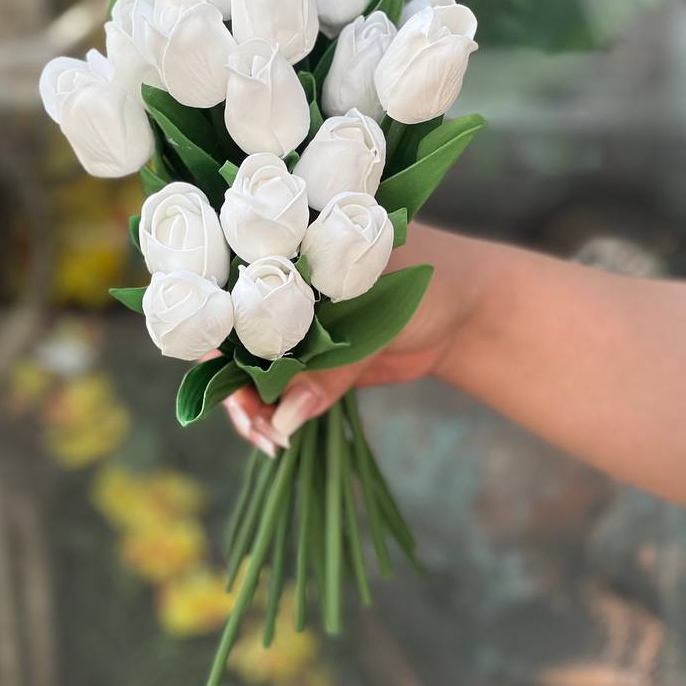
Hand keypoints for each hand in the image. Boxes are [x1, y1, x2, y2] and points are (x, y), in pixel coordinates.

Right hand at [223, 221, 485, 454]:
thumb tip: (285, 417)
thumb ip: (331, 367)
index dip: (217, 327)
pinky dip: (275, 414)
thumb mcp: (374, 315)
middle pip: (234, 335)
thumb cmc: (426, 282)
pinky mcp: (312, 360)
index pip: (231, 285)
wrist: (467, 310)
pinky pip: (280, 389)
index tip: (221, 369)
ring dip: (252, 408)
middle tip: (255, 423)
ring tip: (269, 438)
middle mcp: (282, 282)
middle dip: (233, 382)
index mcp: (289, 246)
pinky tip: (277, 437)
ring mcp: (295, 324)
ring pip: (251, 369)